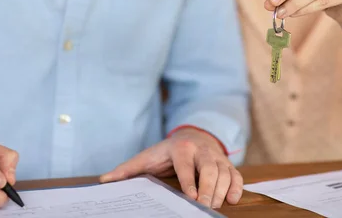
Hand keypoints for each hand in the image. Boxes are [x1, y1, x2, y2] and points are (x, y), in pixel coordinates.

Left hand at [99, 128, 242, 208]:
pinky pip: (236, 175)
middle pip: (210, 168)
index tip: (191, 196)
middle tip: (205, 206)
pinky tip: (233, 200)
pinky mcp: (227, 163)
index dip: (189, 181)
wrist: (192, 135)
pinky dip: (237, 187)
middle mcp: (201, 150)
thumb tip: (104, 180)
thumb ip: (127, 169)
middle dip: (209, 188)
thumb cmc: (166, 152)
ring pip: (225, 171)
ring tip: (216, 206)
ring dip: (223, 190)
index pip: (186, 165)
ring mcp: (216, 157)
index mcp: (181, 148)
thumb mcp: (147, 157)